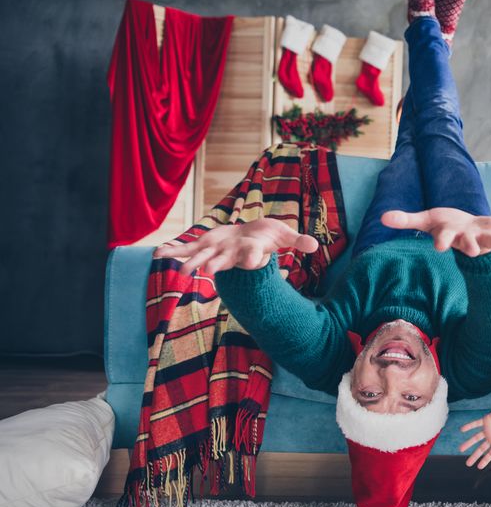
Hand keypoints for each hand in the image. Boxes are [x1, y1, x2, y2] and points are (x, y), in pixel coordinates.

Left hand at [152, 218, 317, 275]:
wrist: (247, 240)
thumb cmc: (266, 236)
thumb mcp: (284, 235)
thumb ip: (298, 241)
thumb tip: (316, 245)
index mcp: (249, 252)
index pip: (252, 257)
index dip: (252, 260)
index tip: (252, 262)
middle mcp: (231, 254)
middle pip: (223, 261)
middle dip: (213, 265)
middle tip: (206, 271)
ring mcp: (215, 250)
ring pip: (200, 257)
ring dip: (189, 262)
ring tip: (179, 269)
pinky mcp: (204, 244)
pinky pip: (186, 248)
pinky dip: (173, 250)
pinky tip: (158, 253)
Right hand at [381, 208, 490, 256]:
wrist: (462, 230)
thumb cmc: (443, 225)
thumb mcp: (424, 220)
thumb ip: (405, 220)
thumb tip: (382, 217)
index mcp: (450, 236)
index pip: (444, 239)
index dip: (442, 241)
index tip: (439, 246)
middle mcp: (467, 239)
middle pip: (468, 245)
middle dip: (470, 248)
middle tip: (472, 252)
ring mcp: (483, 236)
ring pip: (490, 241)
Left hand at [459, 400, 490, 468]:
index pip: (490, 454)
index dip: (485, 460)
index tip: (479, 467)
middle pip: (481, 448)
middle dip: (475, 456)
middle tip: (468, 463)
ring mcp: (489, 429)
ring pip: (476, 437)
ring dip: (469, 442)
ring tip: (460, 449)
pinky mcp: (487, 420)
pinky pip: (476, 423)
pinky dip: (469, 426)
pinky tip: (462, 429)